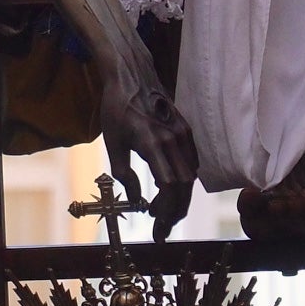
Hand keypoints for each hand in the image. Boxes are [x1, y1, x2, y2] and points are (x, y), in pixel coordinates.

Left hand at [96, 58, 196, 238]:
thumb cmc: (117, 109)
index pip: (168, 186)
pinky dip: (184, 181)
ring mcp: (182, 134)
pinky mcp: (186, 130)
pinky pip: (191, 162)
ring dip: (180, 199)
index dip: (164, 211)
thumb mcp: (112, 143)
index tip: (155, 227)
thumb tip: (137, 200)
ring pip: (191, 176)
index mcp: (152, 143)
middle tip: (162, 230)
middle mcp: (172, 139)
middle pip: (184, 186)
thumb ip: (124, 174)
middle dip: (174, 212)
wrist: (132, 76)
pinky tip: (170, 191)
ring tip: (164, 214)